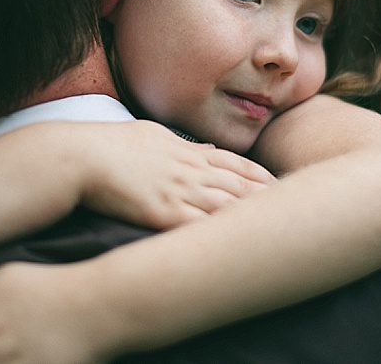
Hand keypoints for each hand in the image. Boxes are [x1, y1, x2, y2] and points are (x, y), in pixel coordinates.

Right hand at [80, 120, 274, 228]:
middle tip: (299, 207)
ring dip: (255, 216)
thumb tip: (204, 148)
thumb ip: (181, 143)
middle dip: (269, 196)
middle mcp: (188, 169)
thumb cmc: (111, 145)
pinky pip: (200, 226)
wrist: (80, 156)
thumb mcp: (151, 135)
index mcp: (185, 150)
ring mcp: (177, 190)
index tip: (282, 184)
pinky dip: (223, 235)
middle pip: (239, 184)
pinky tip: (241, 245)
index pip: (234, 162)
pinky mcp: (163, 212)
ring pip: (227, 204)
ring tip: (282, 227)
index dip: (260, 174)